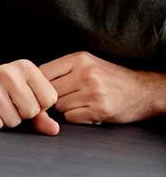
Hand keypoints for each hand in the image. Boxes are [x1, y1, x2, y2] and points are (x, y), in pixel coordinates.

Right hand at [0, 59, 59, 135]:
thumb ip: (42, 115)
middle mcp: (7, 71)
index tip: (26, 100)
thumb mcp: (23, 96)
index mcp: (24, 67)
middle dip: (22, 115)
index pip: (49, 98)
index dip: (39, 106)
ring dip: (6, 119)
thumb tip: (54, 129)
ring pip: (13, 120)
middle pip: (31, 111)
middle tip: (10, 104)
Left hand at [40, 51, 162, 124]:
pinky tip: (85, 111)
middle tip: (61, 98)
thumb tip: (34, 81)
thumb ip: (63, 69)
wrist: (142, 91)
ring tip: (77, 103)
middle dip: (51, 98)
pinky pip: (71, 118)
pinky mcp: (100, 110)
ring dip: (64, 108)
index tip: (39, 89)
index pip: (43, 71)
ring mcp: (93, 93)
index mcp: (79, 59)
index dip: (38, 83)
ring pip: (59, 106)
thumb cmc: (109, 77)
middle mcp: (85, 74)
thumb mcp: (87, 63)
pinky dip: (75, 117)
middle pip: (49, 91)